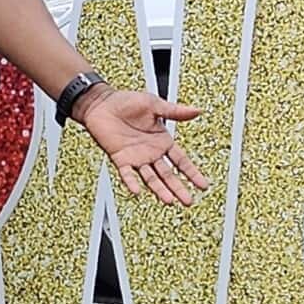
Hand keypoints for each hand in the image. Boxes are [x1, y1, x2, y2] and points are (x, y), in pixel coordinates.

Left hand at [77, 88, 209, 207]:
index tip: (202, 185)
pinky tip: (138, 191)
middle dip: (178, 188)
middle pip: (168, 175)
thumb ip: (175, 111)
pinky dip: (132, 182)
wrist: (101, 103)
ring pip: (151, 178)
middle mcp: (150, 152)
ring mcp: (136, 157)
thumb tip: (196, 110)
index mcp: (162, 140)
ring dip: (160, 190)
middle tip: (188, 201)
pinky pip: (127, 173)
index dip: (192, 173)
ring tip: (169, 201)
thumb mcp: (154, 104)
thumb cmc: (125, 102)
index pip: (181, 161)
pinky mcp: (120, 158)